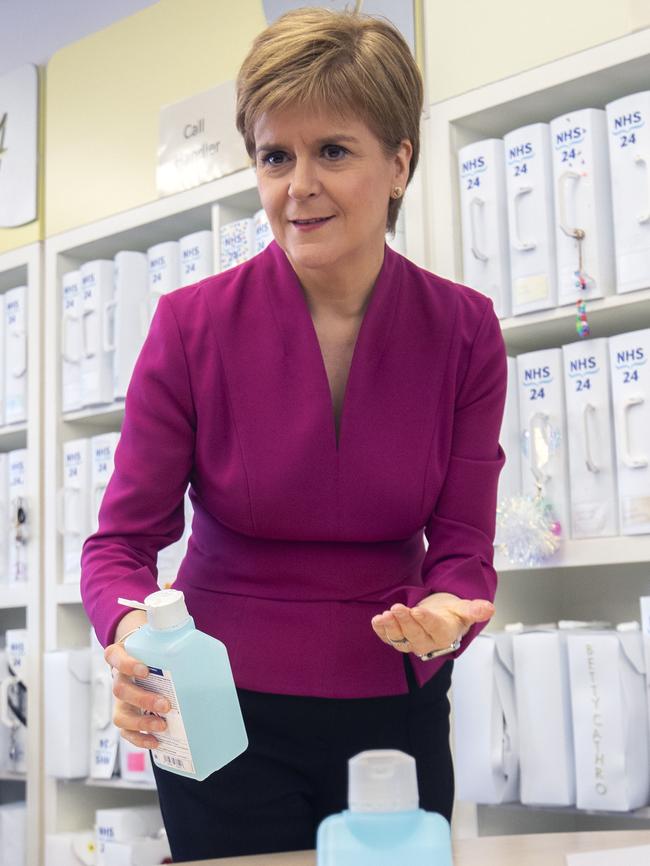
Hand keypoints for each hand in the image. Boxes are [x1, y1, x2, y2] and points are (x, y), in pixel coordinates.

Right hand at [104, 640, 170, 749]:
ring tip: (162, 725)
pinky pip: (126, 732)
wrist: (143, 661)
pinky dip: (140, 738)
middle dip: (143, 699)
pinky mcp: (125, 716)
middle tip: (165, 704)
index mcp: (121, 656)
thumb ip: (173, 648)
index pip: (114, 657)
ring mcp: (120, 700)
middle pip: (120, 689)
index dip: (126, 664)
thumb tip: (207, 657)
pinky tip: (156, 740)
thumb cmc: (153, 652)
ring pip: (121, 715)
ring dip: (141, 722)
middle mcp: (118, 679)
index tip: (145, 670)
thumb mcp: (158, 646)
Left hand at [371, 592, 494, 656]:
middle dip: (406, 621)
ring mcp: (412, 643)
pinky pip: (389, 639)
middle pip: (415, 634)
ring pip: (401, 639)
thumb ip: (474, 609)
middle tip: (398, 608)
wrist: (441, 618)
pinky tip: (377, 620)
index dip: (426, 620)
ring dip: (391, 627)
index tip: (418, 610)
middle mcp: (428, 643)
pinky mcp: (400, 641)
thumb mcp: (463, 609)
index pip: (435, 629)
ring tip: (385, 614)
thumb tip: (489, 608)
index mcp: (445, 635)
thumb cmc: (452, 613)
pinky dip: (381, 631)